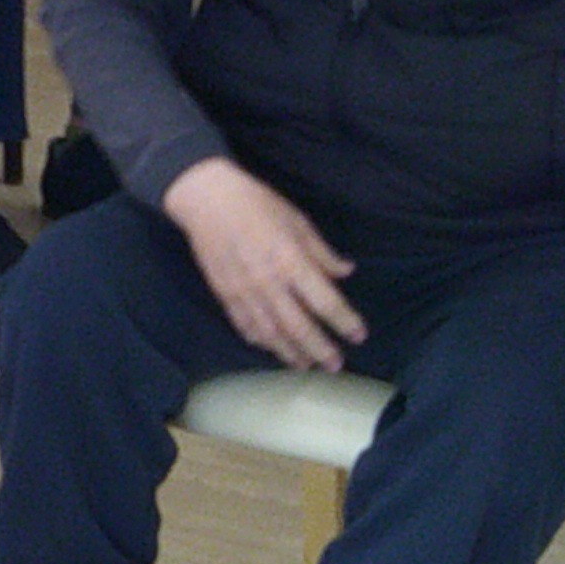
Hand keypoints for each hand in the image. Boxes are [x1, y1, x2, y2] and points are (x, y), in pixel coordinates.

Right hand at [163, 157, 363, 371]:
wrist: (205, 198)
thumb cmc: (256, 203)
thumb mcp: (298, 221)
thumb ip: (321, 252)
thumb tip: (344, 272)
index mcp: (291, 261)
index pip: (326, 302)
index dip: (345, 322)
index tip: (359, 335)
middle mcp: (268, 282)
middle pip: (299, 327)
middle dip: (320, 349)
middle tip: (335, 365)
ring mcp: (243, 290)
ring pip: (270, 333)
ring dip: (290, 353)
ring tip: (305, 365)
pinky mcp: (223, 292)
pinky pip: (243, 324)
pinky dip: (258, 340)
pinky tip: (270, 347)